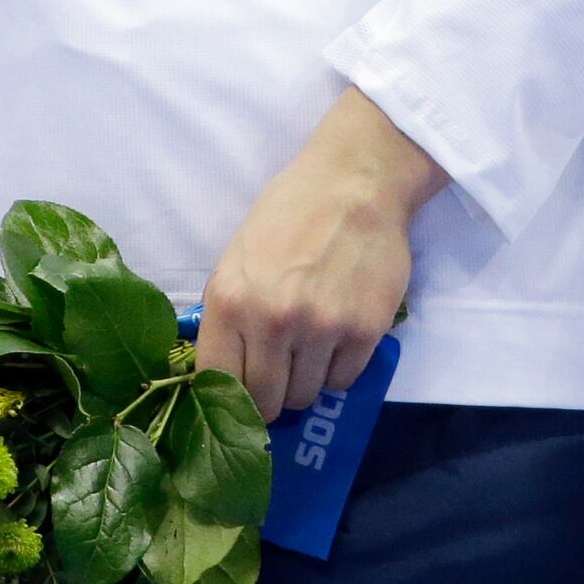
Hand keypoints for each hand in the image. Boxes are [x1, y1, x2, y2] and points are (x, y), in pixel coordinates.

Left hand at [197, 88, 448, 420]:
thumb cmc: (289, 214)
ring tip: (311, 348)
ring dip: (306, 381)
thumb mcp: (237, 259)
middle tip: (279, 377)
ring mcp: (320, 329)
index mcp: (230, 301)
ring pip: (306, 395)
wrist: (354, 182)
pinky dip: (339, 369)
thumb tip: (225, 375)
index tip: (241, 391)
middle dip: (269, 396)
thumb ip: (229, 316)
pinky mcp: (364, 331)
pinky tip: (338, 338)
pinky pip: (344, 381)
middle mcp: (272, 321)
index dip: (229, 396)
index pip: (218, 383)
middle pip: (265, 401)